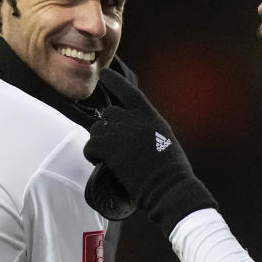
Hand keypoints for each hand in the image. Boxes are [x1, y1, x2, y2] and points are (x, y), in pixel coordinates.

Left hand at [84, 69, 215, 234]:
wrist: (168, 187)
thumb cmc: (171, 171)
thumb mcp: (164, 140)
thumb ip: (147, 129)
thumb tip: (133, 131)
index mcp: (150, 116)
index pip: (129, 92)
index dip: (115, 82)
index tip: (105, 74)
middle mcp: (134, 119)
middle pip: (109, 113)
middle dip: (107, 128)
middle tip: (112, 147)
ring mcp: (121, 132)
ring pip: (96, 130)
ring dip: (99, 143)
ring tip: (109, 158)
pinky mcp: (109, 148)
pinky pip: (90, 147)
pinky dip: (92, 156)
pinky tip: (102, 164)